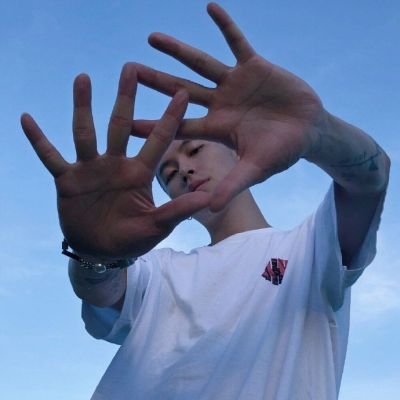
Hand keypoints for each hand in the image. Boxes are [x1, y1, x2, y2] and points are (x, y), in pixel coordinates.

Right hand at [21, 64, 209, 258]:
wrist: (102, 251)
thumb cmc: (133, 239)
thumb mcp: (157, 226)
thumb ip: (178, 211)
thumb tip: (210, 199)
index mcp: (139, 172)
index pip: (157, 140)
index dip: (170, 118)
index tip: (181, 92)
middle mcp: (115, 164)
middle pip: (120, 125)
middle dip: (126, 98)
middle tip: (130, 67)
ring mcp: (90, 169)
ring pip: (85, 133)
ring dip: (83, 107)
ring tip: (83, 77)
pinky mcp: (66, 179)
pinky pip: (51, 156)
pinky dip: (39, 140)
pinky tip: (26, 118)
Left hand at [132, 3, 323, 210]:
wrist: (308, 131)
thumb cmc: (282, 152)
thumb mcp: (256, 170)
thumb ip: (233, 185)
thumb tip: (211, 207)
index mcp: (216, 128)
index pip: (178, 127)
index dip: (153, 125)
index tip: (124, 122)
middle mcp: (220, 103)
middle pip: (180, 91)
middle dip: (155, 82)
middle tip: (127, 71)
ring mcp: (235, 83)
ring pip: (201, 63)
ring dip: (178, 50)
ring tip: (151, 37)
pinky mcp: (254, 66)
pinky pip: (238, 41)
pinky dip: (226, 26)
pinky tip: (210, 6)